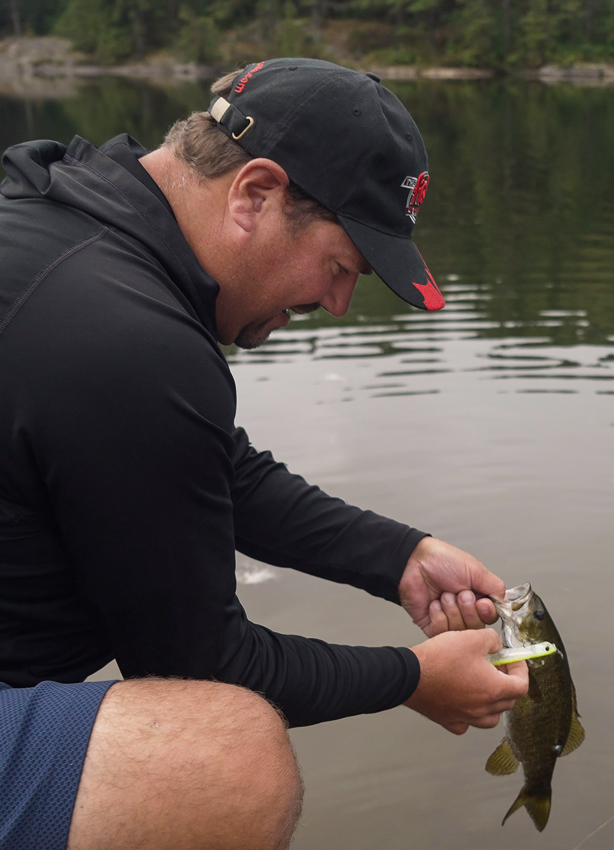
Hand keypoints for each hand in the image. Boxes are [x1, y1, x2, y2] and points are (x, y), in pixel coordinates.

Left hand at [399, 537, 504, 635]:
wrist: (414, 562)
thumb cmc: (442, 561)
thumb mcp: (476, 570)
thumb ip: (496, 588)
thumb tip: (507, 605)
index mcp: (477, 597)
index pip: (490, 617)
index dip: (486, 612)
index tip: (481, 602)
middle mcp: (464, 611)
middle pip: (477, 627)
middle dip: (468, 609)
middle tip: (460, 593)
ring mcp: (448, 620)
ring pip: (460, 632)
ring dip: (452, 610)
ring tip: (444, 595)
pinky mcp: (432, 626)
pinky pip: (441, 633)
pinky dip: (438, 616)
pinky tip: (433, 603)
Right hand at [405, 629, 527, 734]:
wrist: (410, 676)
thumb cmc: (439, 659)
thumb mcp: (471, 637)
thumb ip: (491, 640)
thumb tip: (496, 645)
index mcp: (494, 689)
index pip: (521, 686)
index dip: (521, 670)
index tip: (514, 660)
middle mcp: (483, 708)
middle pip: (508, 701)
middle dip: (507, 682)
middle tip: (497, 666)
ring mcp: (466, 717)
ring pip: (490, 717)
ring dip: (492, 702)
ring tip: (483, 686)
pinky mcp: (449, 720)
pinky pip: (467, 723)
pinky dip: (470, 714)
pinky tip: (464, 701)